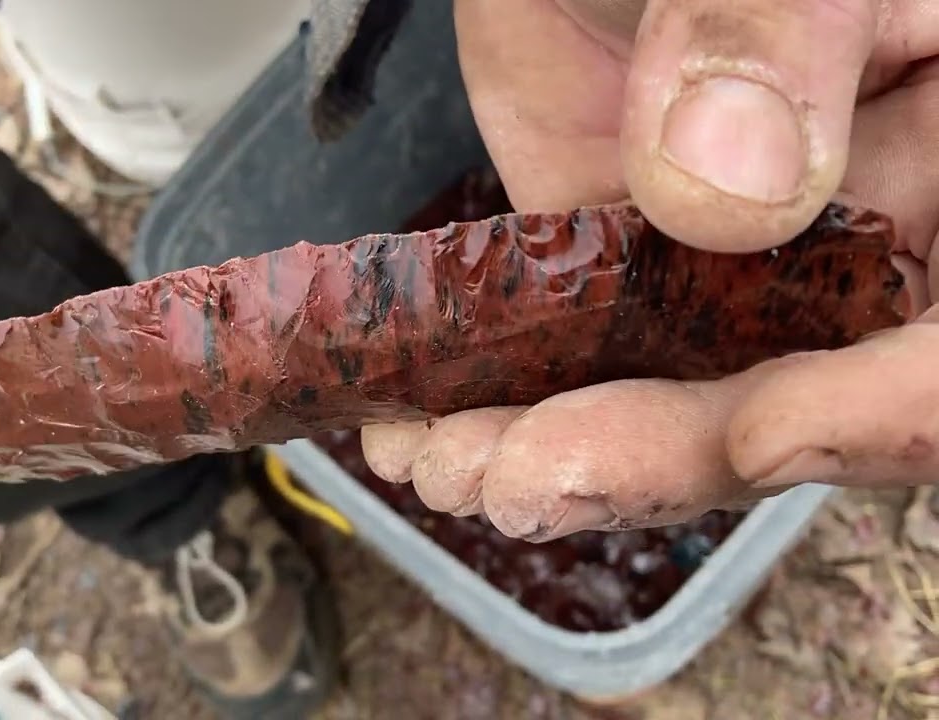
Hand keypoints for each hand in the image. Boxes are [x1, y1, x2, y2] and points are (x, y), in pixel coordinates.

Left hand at [362, 0, 938, 540]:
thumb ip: (772, 21)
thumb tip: (724, 191)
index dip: (896, 408)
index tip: (766, 431)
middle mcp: (870, 212)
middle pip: (807, 386)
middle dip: (665, 448)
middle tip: (523, 478)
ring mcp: (738, 242)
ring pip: (680, 389)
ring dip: (561, 445)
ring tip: (446, 462)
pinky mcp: (621, 241)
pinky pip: (578, 345)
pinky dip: (502, 389)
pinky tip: (418, 419)